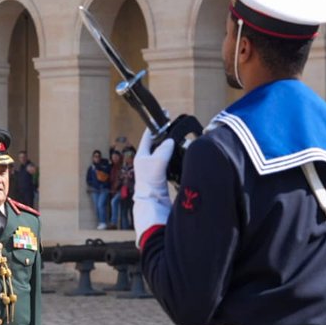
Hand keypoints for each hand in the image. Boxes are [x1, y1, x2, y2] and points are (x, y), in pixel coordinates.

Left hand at [132, 128, 174, 244]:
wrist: (154, 209)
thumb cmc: (149, 187)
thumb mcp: (156, 164)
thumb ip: (163, 151)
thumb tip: (170, 141)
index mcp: (142, 157)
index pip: (149, 136)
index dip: (156, 125)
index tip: (165, 115)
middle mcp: (147, 163)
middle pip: (158, 145)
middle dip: (166, 136)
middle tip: (176, 127)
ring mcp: (156, 172)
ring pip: (165, 154)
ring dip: (172, 148)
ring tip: (181, 140)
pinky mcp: (164, 180)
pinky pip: (171, 164)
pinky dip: (176, 159)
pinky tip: (183, 158)